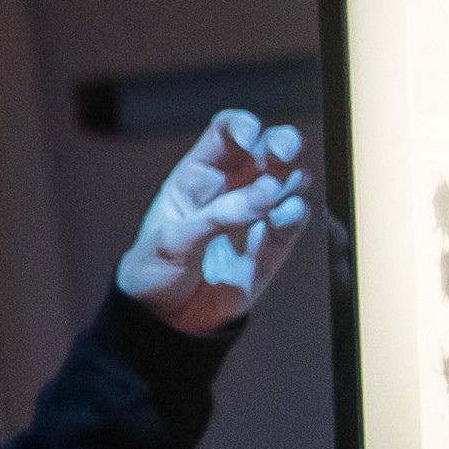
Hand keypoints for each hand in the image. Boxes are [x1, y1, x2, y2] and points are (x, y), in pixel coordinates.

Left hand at [117, 109, 313, 335]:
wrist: (163, 322)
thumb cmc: (154, 270)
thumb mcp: (170, 242)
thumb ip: (215, 218)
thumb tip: (266, 195)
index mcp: (198, 176)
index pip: (227, 134)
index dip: (243, 126)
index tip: (251, 135)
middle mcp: (232, 188)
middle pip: (268, 150)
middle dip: (282, 142)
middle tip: (283, 151)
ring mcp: (255, 216)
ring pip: (288, 182)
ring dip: (290, 180)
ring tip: (273, 197)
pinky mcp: (271, 248)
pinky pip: (291, 223)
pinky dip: (294, 215)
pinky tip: (287, 214)